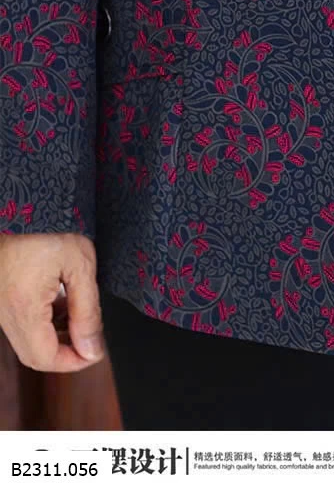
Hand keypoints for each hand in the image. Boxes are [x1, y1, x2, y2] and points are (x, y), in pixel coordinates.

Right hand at [0, 233, 103, 371]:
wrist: (25, 200)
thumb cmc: (51, 225)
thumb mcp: (81, 268)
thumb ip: (88, 313)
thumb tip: (92, 349)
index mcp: (23, 306)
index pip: (44, 358)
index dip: (73, 362)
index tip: (96, 351)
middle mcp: (3, 310)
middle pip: (33, 354)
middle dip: (66, 352)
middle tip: (91, 336)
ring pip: (26, 339)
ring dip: (55, 336)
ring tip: (79, 312)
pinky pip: (19, 321)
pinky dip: (43, 320)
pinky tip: (62, 299)